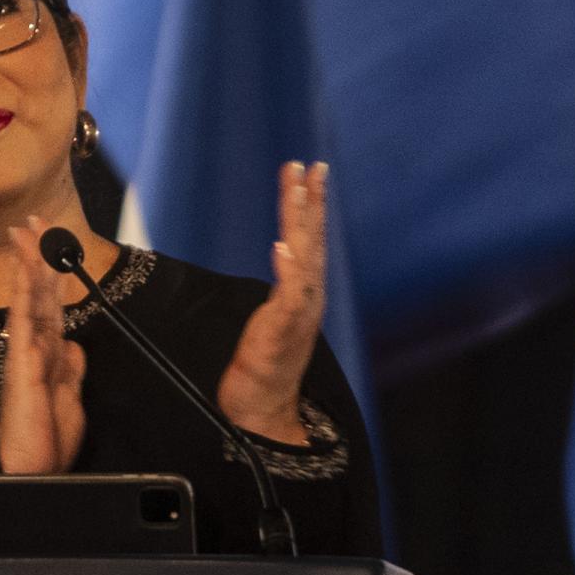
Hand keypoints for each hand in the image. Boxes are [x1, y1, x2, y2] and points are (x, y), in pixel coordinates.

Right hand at [0, 218, 85, 474]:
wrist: (34, 470)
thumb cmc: (48, 440)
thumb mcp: (71, 399)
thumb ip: (73, 370)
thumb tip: (76, 345)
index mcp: (51, 353)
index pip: (51, 303)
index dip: (52, 271)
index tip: (51, 241)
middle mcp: (37, 347)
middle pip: (38, 292)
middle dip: (37, 255)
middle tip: (33, 220)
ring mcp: (27, 353)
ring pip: (29, 299)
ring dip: (29, 263)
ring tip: (26, 232)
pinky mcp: (22, 364)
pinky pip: (24, 321)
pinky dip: (24, 293)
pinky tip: (24, 271)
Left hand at [214, 162, 325, 445]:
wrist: (264, 408)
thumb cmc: (264, 365)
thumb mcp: (271, 316)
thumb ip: (283, 286)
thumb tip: (285, 253)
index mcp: (304, 291)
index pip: (307, 239)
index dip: (308, 205)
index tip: (306, 172)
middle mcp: (308, 298)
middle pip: (311, 240)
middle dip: (311, 201)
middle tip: (311, 166)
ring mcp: (299, 314)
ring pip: (304, 259)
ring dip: (301, 223)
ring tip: (298, 190)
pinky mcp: (284, 332)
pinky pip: (290, 297)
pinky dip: (288, 271)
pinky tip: (282, 247)